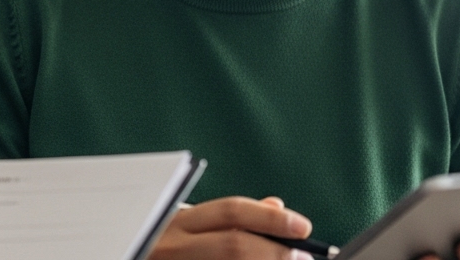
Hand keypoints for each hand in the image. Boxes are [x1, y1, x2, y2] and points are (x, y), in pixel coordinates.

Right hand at [149, 196, 315, 259]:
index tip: (302, 226)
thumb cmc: (157, 248)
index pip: (231, 211)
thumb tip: (276, 206)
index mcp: (175, 222)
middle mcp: (170, 245)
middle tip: (302, 257)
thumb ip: (228, 219)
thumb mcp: (184, 228)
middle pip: (234, 245)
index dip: (271, 218)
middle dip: (276, 252)